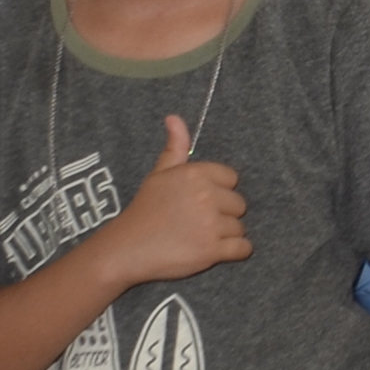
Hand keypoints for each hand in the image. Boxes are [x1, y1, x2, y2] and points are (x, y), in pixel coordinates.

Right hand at [103, 118, 248, 285]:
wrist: (127, 248)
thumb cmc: (144, 210)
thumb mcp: (158, 174)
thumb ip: (174, 147)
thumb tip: (174, 117)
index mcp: (195, 174)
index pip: (231, 178)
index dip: (218, 191)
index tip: (201, 202)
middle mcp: (206, 196)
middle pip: (239, 204)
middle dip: (224, 214)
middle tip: (199, 222)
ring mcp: (210, 224)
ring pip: (240, 227)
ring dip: (226, 235)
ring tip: (201, 237)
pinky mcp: (212, 251)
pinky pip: (243, 248)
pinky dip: (235, 251)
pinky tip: (216, 250)